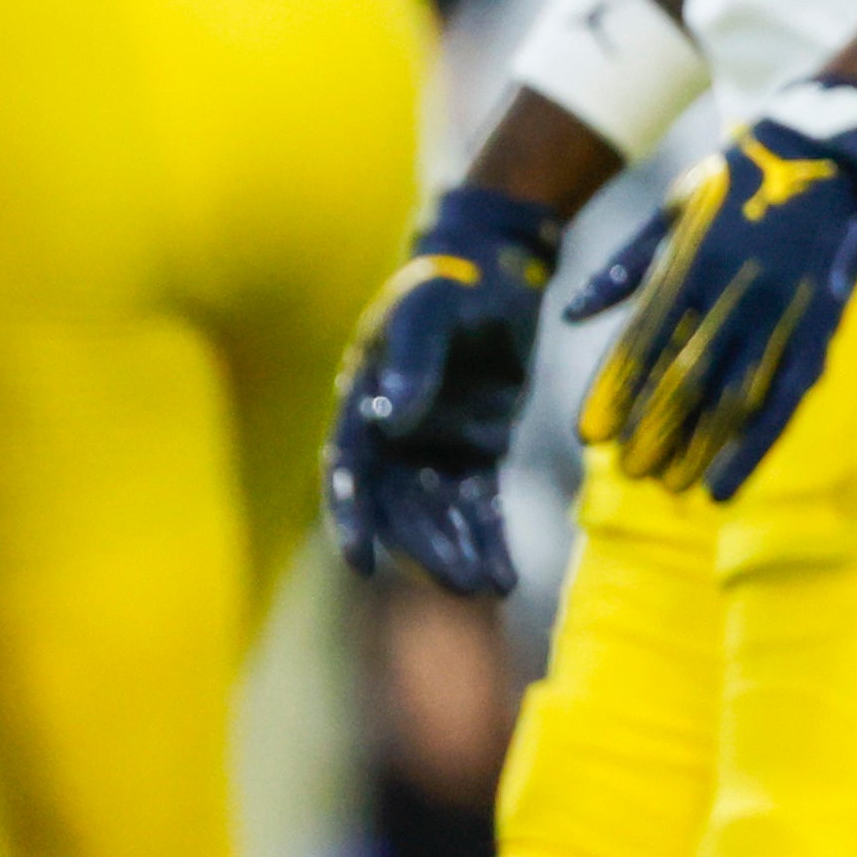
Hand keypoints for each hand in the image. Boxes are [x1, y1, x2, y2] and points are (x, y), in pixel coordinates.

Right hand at [327, 186, 564, 592]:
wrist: (497, 268)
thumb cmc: (451, 283)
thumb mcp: (430, 313)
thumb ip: (412, 362)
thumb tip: (390, 421)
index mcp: (366, 406)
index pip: (350, 472)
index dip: (351, 517)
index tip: (360, 562)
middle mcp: (394, 437)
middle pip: (403, 506)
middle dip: (426, 548)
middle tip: (458, 582)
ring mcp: (437, 447)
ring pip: (442, 514)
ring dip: (460, 552)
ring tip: (488, 588)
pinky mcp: (479, 452)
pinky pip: (480, 505)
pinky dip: (490, 539)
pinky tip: (506, 576)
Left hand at [572, 81, 856, 500]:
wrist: (830, 153)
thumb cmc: (739, 179)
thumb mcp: (674, 206)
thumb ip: (626, 265)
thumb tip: (571, 315)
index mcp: (692, 259)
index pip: (643, 341)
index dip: (614, 393)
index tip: (588, 437)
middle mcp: (734, 291)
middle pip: (685, 377)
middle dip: (653, 430)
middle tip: (628, 471)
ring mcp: (779, 312)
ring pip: (734, 397)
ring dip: (700, 448)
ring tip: (671, 485)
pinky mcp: (817, 328)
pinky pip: (784, 399)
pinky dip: (754, 448)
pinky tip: (726, 484)